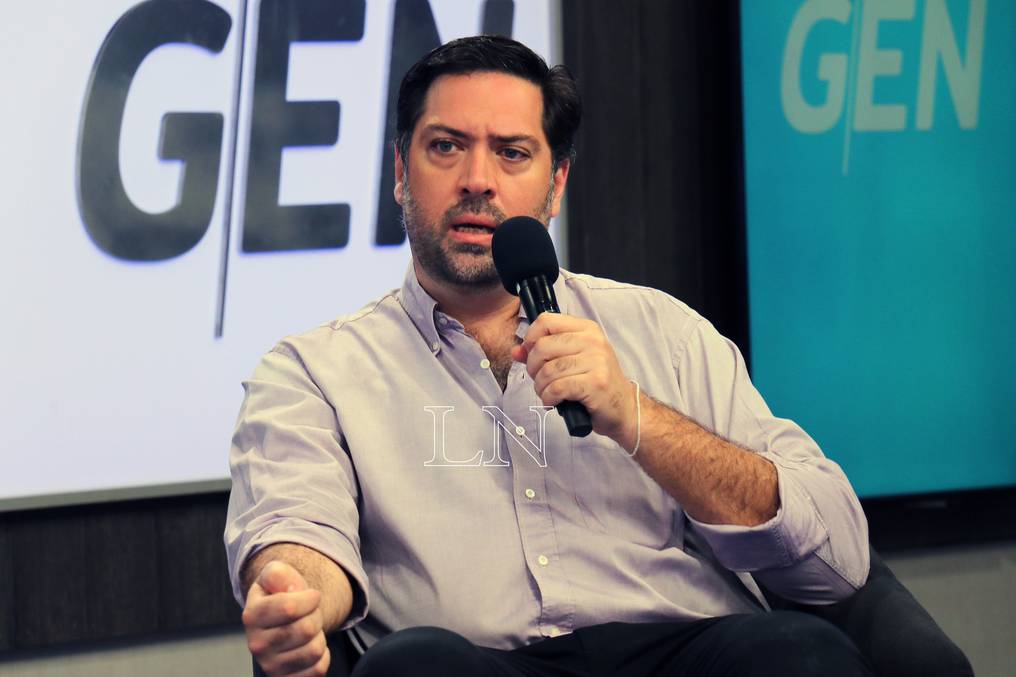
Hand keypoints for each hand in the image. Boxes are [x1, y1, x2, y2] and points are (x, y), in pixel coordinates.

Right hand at [242, 560, 330, 676]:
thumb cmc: (280, 595)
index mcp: (252, 616)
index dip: (310, 598)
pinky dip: (322, 656)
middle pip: (306, 629)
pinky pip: (317, 670)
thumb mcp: (275, 575)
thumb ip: (278, 573)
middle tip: (310, 613)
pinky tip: (309, 646)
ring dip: (319, 636)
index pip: (290, 607)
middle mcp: (256, 644)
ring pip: (314, 650)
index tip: (312, 596)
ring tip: (308, 630)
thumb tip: (289, 588)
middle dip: (316, 615)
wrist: (280, 620)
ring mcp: (270, 665)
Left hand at [512, 313, 636, 448]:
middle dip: (533, 368)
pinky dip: (548, 398)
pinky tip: (553, 401)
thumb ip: (543, 353)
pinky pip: (556, 388)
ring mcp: (596, 361)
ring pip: (548, 370)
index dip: (531, 338)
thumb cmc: (595, 383)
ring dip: (540, 387)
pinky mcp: (595, 383)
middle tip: (540, 380)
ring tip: (548, 393)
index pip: (546, 321)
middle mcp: (593, 341)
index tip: (532, 355)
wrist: (623, 408)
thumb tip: (516, 351)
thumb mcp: (572, 360)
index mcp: (587, 329)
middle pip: (542, 346)